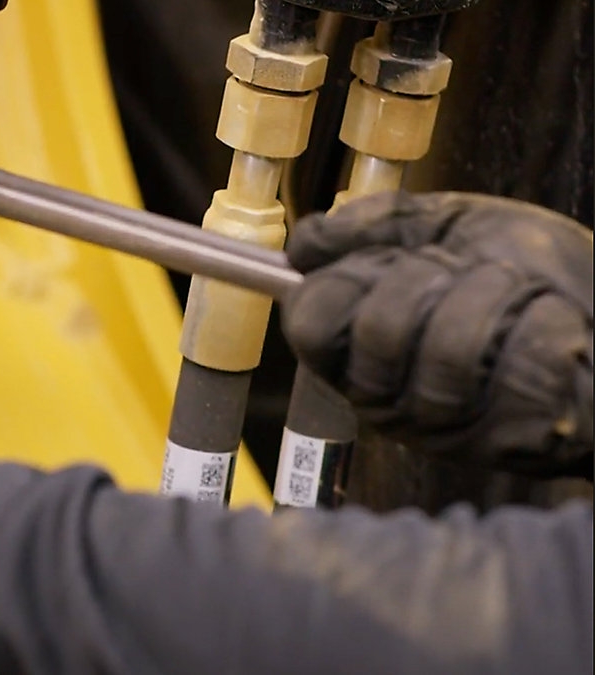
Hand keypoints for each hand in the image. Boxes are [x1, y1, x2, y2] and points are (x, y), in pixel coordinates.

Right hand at [282, 192, 592, 476]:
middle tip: (462, 275)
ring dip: (491, 295)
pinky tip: (549, 323)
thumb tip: (302, 243)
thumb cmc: (547, 276)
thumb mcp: (452, 226)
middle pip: (373, 327)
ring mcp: (435, 420)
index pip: (309, 319)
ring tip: (519, 296)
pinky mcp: (489, 437)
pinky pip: (498, 365)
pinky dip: (534, 320)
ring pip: (438, 346)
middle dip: (430, 277)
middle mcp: (385, 391)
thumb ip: (378, 225)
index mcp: (364, 342)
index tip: (379, 260)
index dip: (342, 280)